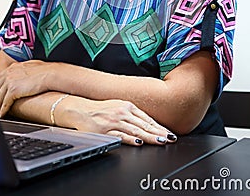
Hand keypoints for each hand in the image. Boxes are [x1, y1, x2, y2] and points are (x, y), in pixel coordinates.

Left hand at [0, 60, 52, 116]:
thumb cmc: (45, 70)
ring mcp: (9, 82)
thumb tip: (22, 73)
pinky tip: (2, 114)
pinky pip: (4, 103)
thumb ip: (22, 69)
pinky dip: (2, 110)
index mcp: (12, 68)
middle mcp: (8, 74)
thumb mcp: (30, 65)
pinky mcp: (13, 91)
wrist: (50, 74)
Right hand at [56, 96, 176, 146]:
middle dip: (159, 133)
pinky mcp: (106, 131)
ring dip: (149, 137)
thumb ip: (133, 115)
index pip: (147, 118)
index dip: (159, 127)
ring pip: (136, 130)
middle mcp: (123, 112)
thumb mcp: (119, 106)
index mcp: (128, 106)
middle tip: (170, 139)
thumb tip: (149, 125)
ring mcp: (114, 122)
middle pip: (144, 125)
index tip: (169, 133)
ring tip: (160, 141)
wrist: (80, 110)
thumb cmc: (101, 110)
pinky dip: (130, 139)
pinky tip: (139, 142)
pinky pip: (120, 136)